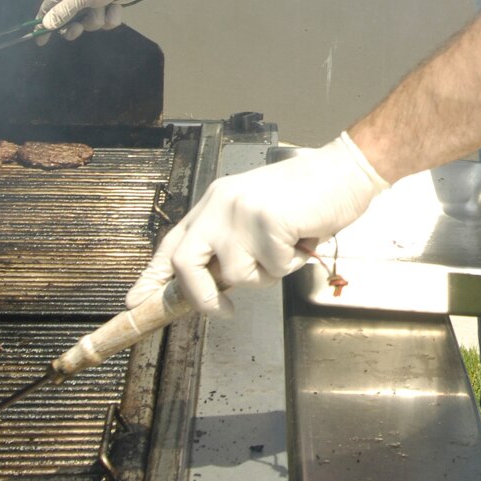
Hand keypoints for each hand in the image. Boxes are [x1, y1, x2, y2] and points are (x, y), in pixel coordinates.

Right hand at [38, 0, 150, 39]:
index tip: (40, 42)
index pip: (48, 9)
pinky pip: (105, 21)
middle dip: (77, 25)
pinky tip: (117, 6)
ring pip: (90, 23)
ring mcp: (94, 1)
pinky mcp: (109, 6)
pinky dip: (111, 16)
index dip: (44, 24)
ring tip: (106, 5)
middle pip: (69, 21)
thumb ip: (63, 12)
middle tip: (79, 28)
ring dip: (99, 18)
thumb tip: (45, 24)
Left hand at [126, 132, 387, 314]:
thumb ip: (230, 242)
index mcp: (214, 202)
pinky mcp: (267, 222)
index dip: (154, 276)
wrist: (344, 171)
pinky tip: (302, 238)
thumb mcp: (255, 215)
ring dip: (267, 273)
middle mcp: (220, 205)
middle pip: (186, 264)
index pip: (173, 243)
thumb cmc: (307, 196)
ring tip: (288, 245)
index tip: (136, 300)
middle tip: (224, 309)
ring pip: (238, 275)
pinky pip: (272, 269)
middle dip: (202, 296)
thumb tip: (212, 284)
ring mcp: (241, 213)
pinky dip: (292, 263)